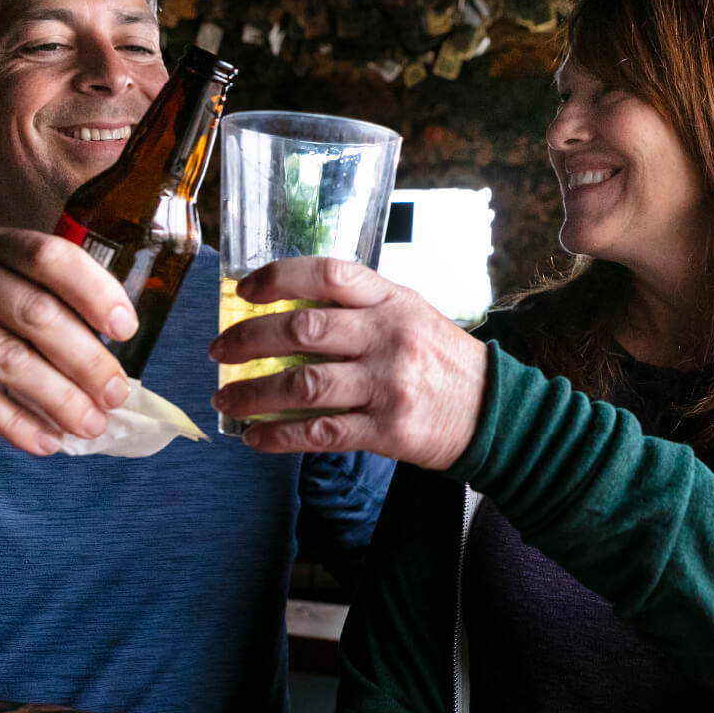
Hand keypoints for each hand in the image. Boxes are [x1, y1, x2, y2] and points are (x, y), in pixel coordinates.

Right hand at [0, 225, 139, 455]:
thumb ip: (43, 305)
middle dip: (86, 359)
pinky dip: (14, 422)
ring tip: (88, 425)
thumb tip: (113, 360)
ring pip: (7, 358)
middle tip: (115, 395)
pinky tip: (44, 441)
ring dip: (57, 398)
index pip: (52, 256)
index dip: (95, 291)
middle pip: (36, 312)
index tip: (126, 329)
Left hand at [209, 257, 487, 469]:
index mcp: (391, 299)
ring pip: (304, 385)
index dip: (278, 277)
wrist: (495, 411)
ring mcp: (388, 384)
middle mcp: (388, 336)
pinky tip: (254, 438)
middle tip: (219, 350)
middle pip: (303, 329)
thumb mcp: (409, 311)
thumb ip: (358, 304)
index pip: (327, 274)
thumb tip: (287, 304)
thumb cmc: (440, 356)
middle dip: (249, 339)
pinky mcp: (388, 430)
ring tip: (224, 396)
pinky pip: (321, 433)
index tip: (243, 290)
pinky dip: (279, 437)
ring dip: (253, 393)